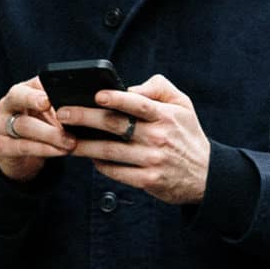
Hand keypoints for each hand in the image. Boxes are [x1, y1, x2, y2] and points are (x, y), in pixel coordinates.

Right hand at [0, 81, 74, 182]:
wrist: (23, 159)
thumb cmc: (42, 129)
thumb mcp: (51, 115)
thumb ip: (62, 108)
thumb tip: (84, 107)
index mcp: (22, 91)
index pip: (31, 82)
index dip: (43, 85)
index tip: (53, 93)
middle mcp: (7, 104)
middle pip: (18, 97)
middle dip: (33, 100)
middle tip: (50, 105)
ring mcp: (2, 126)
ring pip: (24, 125)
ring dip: (50, 134)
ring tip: (71, 141)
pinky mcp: (4, 147)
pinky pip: (24, 146)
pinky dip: (45, 149)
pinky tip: (61, 151)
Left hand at [66, 73, 211, 206]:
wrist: (206, 175)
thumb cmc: (188, 135)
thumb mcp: (183, 105)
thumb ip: (158, 88)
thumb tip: (129, 87)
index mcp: (166, 116)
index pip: (138, 104)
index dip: (116, 98)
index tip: (95, 94)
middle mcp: (158, 138)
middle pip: (115, 125)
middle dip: (85, 118)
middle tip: (62, 113)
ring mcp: (152, 161)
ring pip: (110, 151)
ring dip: (84, 145)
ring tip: (66, 139)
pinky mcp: (148, 181)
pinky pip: (116, 172)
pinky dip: (100, 165)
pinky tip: (89, 159)